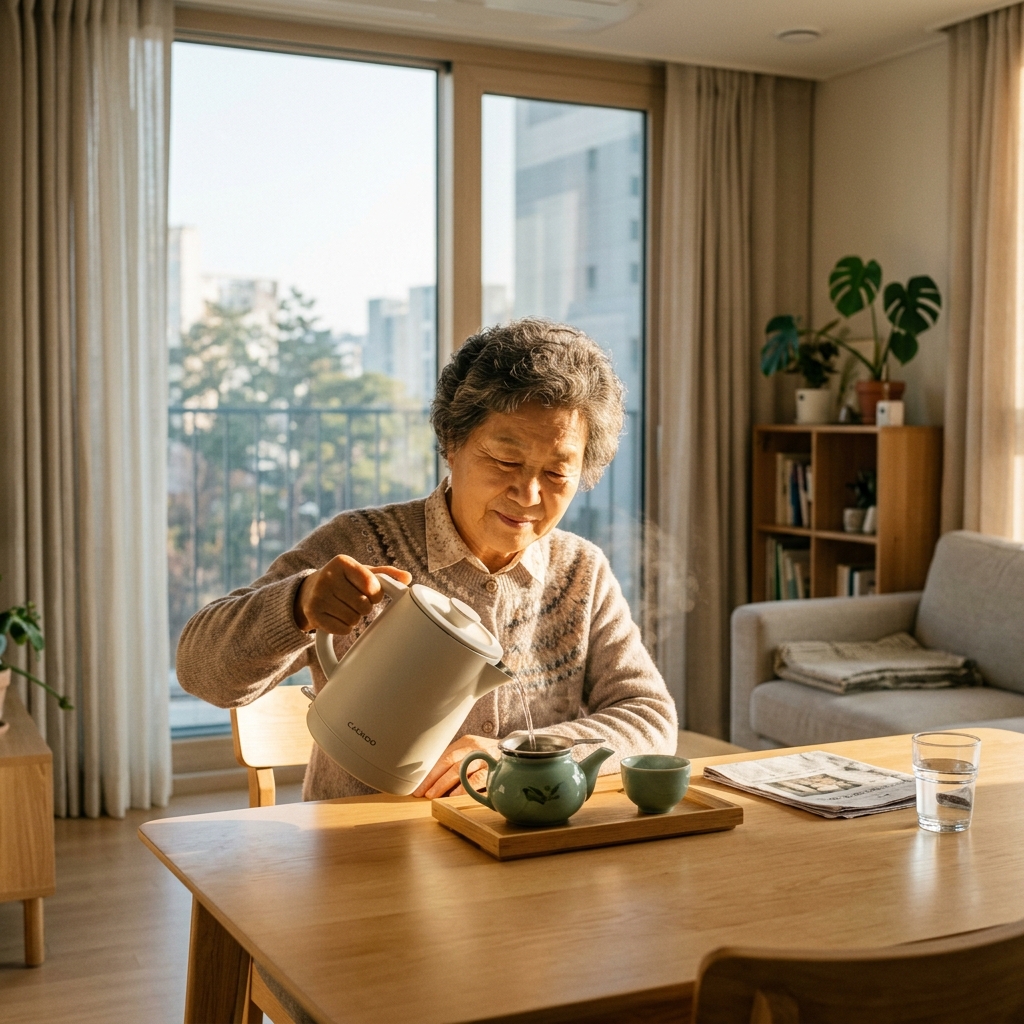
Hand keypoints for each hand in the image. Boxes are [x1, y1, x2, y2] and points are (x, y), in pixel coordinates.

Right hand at [293, 556, 411, 633]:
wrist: (308, 591)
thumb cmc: (343, 580)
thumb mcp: (362, 572)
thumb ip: (385, 574)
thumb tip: (408, 578)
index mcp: (343, 562)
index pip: (372, 585)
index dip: (376, 594)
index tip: (369, 592)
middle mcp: (327, 576)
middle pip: (364, 605)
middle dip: (365, 607)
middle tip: (356, 601)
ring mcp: (318, 596)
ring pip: (354, 619)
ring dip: (355, 617)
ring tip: (345, 608)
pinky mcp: (313, 615)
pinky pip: (342, 629)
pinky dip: (344, 627)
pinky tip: (337, 616)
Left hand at [413, 734, 500, 799]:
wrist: (515, 753)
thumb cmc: (487, 756)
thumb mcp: (470, 753)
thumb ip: (453, 763)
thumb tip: (430, 781)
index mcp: (465, 742)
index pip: (443, 756)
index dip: (429, 772)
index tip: (417, 786)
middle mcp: (474, 747)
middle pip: (450, 763)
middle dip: (434, 780)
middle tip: (423, 793)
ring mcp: (486, 757)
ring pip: (461, 770)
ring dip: (445, 785)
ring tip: (434, 796)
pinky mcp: (495, 769)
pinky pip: (477, 780)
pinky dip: (464, 788)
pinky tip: (454, 796)